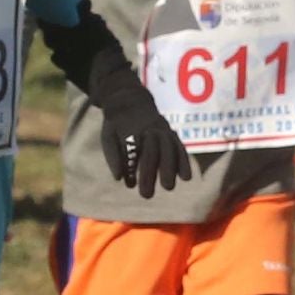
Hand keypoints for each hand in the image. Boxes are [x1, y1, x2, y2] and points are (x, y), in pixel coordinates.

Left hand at [98, 82, 192, 198]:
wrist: (131, 99)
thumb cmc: (116, 123)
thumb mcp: (107, 136)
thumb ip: (113, 156)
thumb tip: (119, 178)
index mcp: (130, 129)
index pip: (132, 150)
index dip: (131, 167)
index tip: (130, 184)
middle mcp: (149, 129)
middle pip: (152, 151)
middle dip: (150, 173)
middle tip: (147, 194)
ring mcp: (162, 130)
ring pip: (168, 149)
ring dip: (170, 169)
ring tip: (169, 187)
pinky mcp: (171, 133)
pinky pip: (179, 147)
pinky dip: (184, 161)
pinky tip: (186, 177)